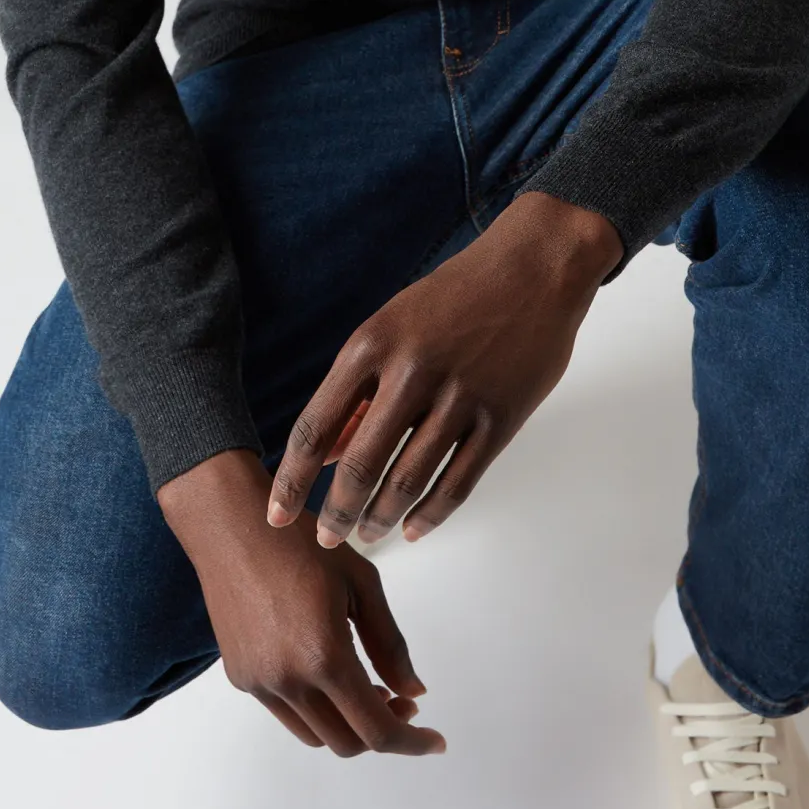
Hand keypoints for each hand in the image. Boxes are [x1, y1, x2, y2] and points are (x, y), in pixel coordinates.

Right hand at [157, 449, 446, 756]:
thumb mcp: (361, 581)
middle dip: (382, 730)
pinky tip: (323, 668)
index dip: (412, 743)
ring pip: (316, 735)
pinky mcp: (240, 677)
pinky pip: (287, 711)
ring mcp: (259, 682)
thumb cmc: (299, 542)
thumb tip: (413, 690)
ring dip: (347, 723)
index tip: (434, 740)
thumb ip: (390, 643)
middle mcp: (288, 680)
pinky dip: (315, 707)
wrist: (230, 526)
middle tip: (401, 698)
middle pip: (347, 743)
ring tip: (363, 683)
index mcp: (324, 656)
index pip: (376, 730)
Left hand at [266, 191, 622, 548]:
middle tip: (325, 540)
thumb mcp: (391, 328)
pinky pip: (458, 482)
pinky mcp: (500, 418)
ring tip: (368, 536)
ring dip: (381, 518)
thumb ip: (358, 391)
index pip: (316, 426)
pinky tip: (414, 527)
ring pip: (407, 480)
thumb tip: (327, 455)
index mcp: (371, 345)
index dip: (292, 479)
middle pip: (360, 464)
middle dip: (336, 512)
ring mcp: (458, 397)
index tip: (276, 515)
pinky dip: (431, 514)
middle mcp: (410, 372)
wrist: (532, 269)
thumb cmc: (454, 297)